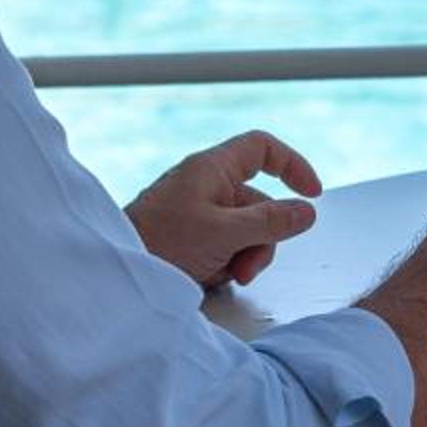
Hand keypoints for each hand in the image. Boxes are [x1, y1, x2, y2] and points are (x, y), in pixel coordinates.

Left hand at [126, 130, 323, 289]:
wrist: (115, 275)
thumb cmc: (157, 244)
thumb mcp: (224, 233)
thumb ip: (270, 223)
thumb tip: (306, 213)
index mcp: (211, 168)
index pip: (262, 149)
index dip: (292, 166)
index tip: (312, 194)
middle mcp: (205, 186)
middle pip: (258, 203)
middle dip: (262, 238)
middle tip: (248, 265)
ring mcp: (196, 213)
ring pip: (244, 231)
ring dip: (244, 256)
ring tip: (224, 275)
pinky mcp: (188, 238)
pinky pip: (224, 247)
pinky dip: (224, 263)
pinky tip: (206, 277)